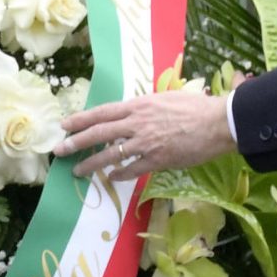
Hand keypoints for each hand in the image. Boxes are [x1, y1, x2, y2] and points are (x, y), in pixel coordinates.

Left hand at [59, 90, 234, 180]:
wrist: (217, 122)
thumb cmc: (195, 107)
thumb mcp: (164, 98)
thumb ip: (145, 106)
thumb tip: (132, 111)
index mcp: (138, 105)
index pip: (102, 112)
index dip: (80, 119)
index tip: (64, 125)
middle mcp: (137, 123)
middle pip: (98, 133)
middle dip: (76, 142)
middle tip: (59, 151)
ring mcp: (146, 143)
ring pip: (110, 154)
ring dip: (91, 164)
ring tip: (78, 171)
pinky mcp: (157, 159)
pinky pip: (132, 169)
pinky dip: (119, 174)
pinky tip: (111, 178)